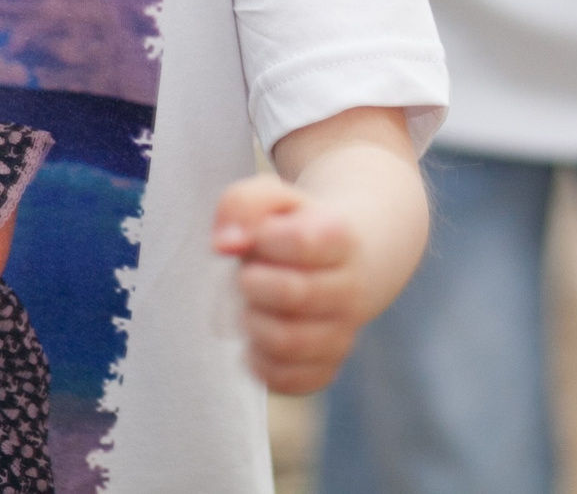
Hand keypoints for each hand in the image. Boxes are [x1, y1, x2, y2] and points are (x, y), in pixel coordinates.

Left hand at [212, 174, 375, 395]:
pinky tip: (256, 336)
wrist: (337, 260)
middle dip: (253, 282)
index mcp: (341, 237)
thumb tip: (223, 244)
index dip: (265, 239)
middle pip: (295, 294)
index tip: (258, 238)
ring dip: (253, 322)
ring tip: (250, 306)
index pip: (303, 241)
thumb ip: (242, 205)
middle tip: (246, 274)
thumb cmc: (291, 226)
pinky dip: (258, 360)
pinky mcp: (326, 368)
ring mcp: (343, 333)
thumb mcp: (270, 197)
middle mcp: (352, 289)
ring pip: (289, 342)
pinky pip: (288, 379)